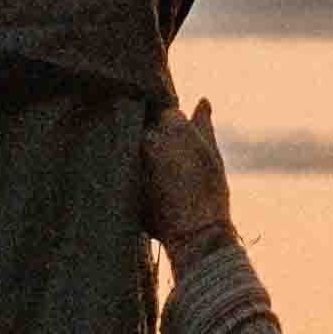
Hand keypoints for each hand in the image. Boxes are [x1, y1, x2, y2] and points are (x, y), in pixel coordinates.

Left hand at [138, 98, 235, 259]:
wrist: (196, 233)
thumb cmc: (211, 194)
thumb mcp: (212, 155)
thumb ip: (203, 124)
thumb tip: (203, 100)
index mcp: (173, 125)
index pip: (167, 114)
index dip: (173, 130)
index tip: (180, 147)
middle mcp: (149, 137)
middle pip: (147, 129)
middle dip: (155, 141)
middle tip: (171, 167)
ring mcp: (133, 157)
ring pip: (133, 148)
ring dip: (142, 157)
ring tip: (161, 180)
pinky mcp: (120, 178)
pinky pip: (122, 168)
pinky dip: (131, 174)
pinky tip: (148, 191)